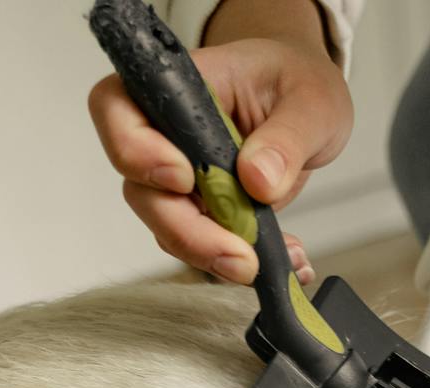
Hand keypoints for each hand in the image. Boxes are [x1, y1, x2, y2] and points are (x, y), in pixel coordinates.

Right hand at [88, 0, 352, 285]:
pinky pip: (202, 244)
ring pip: (166, 226)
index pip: (116, 109)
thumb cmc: (298, 83)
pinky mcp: (199, 210)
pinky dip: (236, 259)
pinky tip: (280, 259)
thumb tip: (258, 180)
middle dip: (185, 230)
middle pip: (140, 188)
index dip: (135, 150)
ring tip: (262, 263)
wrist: (307, 106)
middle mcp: (164, 134)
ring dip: (209, 253)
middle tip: (238, 257)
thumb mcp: (313, 101)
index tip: (184, 178)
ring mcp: (177, 178)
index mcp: (179, 87)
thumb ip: (288, 136)